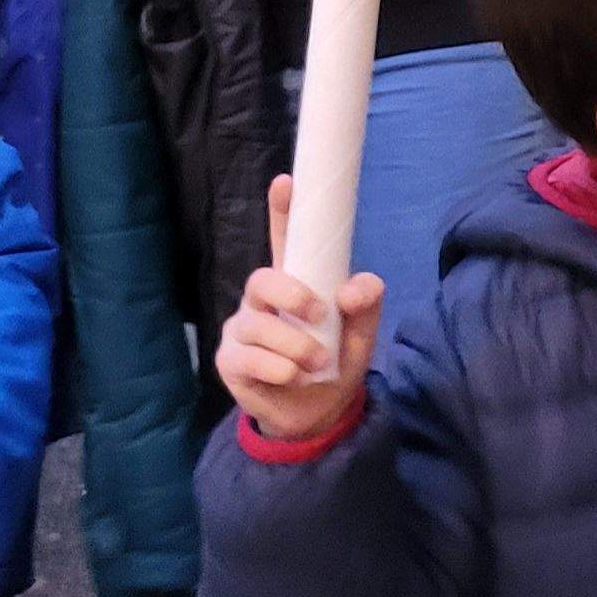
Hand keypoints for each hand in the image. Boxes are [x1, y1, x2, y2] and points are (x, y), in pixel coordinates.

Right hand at [213, 174, 382, 442]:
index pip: (286, 240)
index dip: (283, 210)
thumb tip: (354, 288)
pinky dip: (278, 367)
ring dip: (295, 344)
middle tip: (319, 313)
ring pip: (257, 324)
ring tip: (319, 363)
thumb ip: (365, 305)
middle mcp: (263, 301)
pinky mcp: (230, 360)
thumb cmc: (337, 361)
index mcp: (298, 282)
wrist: (317, 415)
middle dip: (291, 293)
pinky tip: (294, 376)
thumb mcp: (362, 333)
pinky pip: (247, 357)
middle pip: (262, 278)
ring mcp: (242, 329)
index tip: (287, 181)